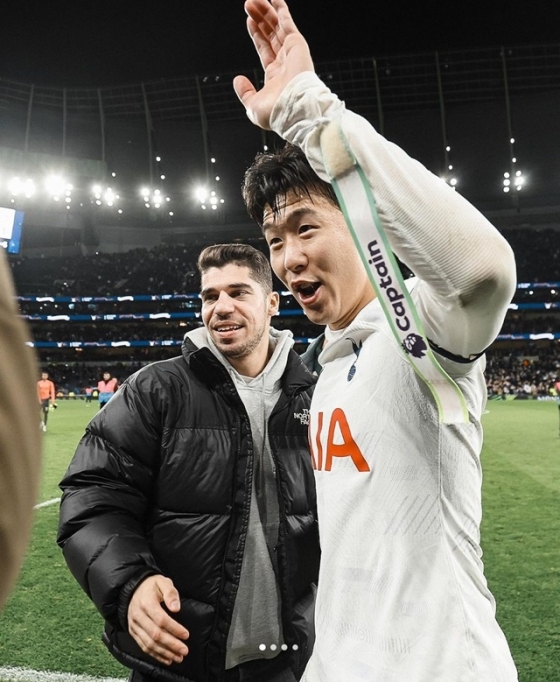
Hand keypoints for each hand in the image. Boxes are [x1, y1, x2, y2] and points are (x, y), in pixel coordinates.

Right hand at [127, 575, 189, 665]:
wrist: (132, 588)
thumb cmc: (151, 586)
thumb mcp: (163, 582)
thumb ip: (171, 593)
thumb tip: (176, 608)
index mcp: (146, 603)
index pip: (161, 620)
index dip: (174, 629)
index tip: (186, 635)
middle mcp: (138, 616)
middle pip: (155, 635)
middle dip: (171, 645)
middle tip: (184, 650)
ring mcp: (134, 626)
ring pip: (149, 644)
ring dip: (164, 653)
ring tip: (178, 657)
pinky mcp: (133, 632)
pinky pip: (143, 647)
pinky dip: (155, 655)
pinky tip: (166, 659)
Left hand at [233, 0, 313, 128]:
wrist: (294, 109)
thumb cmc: (277, 113)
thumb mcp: (253, 106)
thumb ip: (245, 92)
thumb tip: (238, 80)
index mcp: (276, 77)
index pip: (265, 50)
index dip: (258, 35)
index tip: (250, 22)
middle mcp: (285, 62)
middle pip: (270, 34)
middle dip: (260, 19)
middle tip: (249, 5)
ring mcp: (291, 52)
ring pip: (276, 26)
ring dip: (265, 11)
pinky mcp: (296, 44)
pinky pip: (287, 22)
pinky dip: (280, 9)